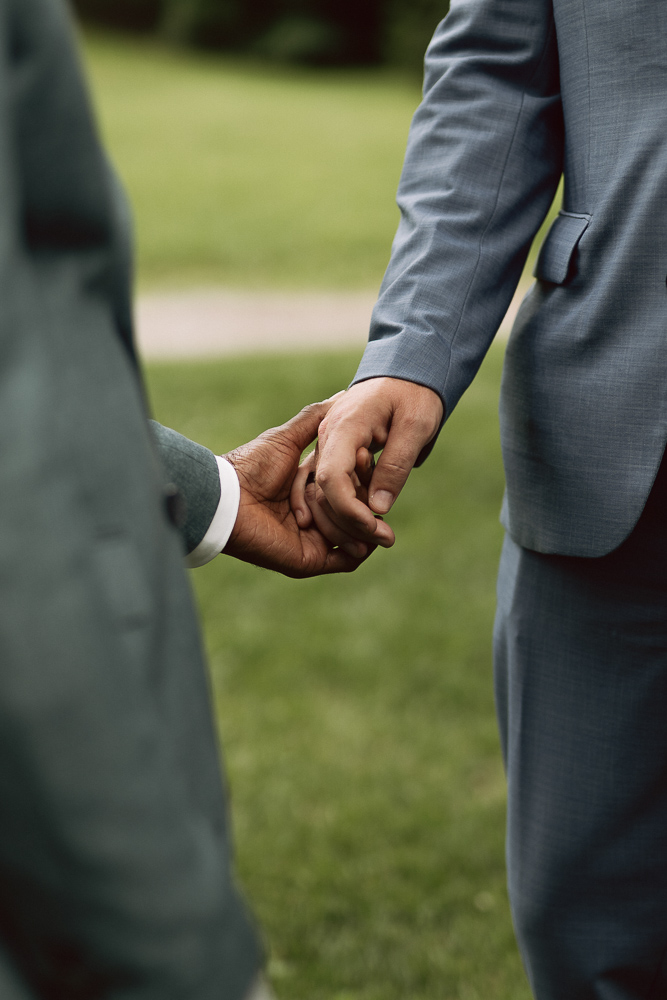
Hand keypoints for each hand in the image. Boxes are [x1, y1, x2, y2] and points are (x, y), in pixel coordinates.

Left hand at [223, 398, 373, 577]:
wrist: (229, 497)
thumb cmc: (252, 465)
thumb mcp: (288, 437)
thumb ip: (315, 419)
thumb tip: (343, 394)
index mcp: (311, 488)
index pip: (351, 485)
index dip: (363, 475)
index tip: (368, 459)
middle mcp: (317, 515)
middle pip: (359, 511)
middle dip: (369, 501)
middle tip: (372, 489)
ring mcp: (316, 539)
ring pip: (359, 535)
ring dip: (366, 522)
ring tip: (366, 510)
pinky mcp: (312, 559)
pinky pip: (350, 560)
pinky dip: (362, 548)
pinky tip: (367, 532)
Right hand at [291, 378, 442, 546]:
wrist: (407, 368)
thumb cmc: (415, 393)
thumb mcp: (415, 426)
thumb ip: (395, 466)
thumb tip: (378, 508)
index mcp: (343, 427)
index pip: (332, 480)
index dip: (350, 512)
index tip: (376, 530)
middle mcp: (326, 437)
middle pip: (323, 492)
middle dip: (350, 522)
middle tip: (385, 540)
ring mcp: (325, 444)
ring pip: (322, 492)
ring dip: (347, 518)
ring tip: (380, 535)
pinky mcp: (333, 451)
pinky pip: (330, 485)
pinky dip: (347, 505)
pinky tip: (370, 517)